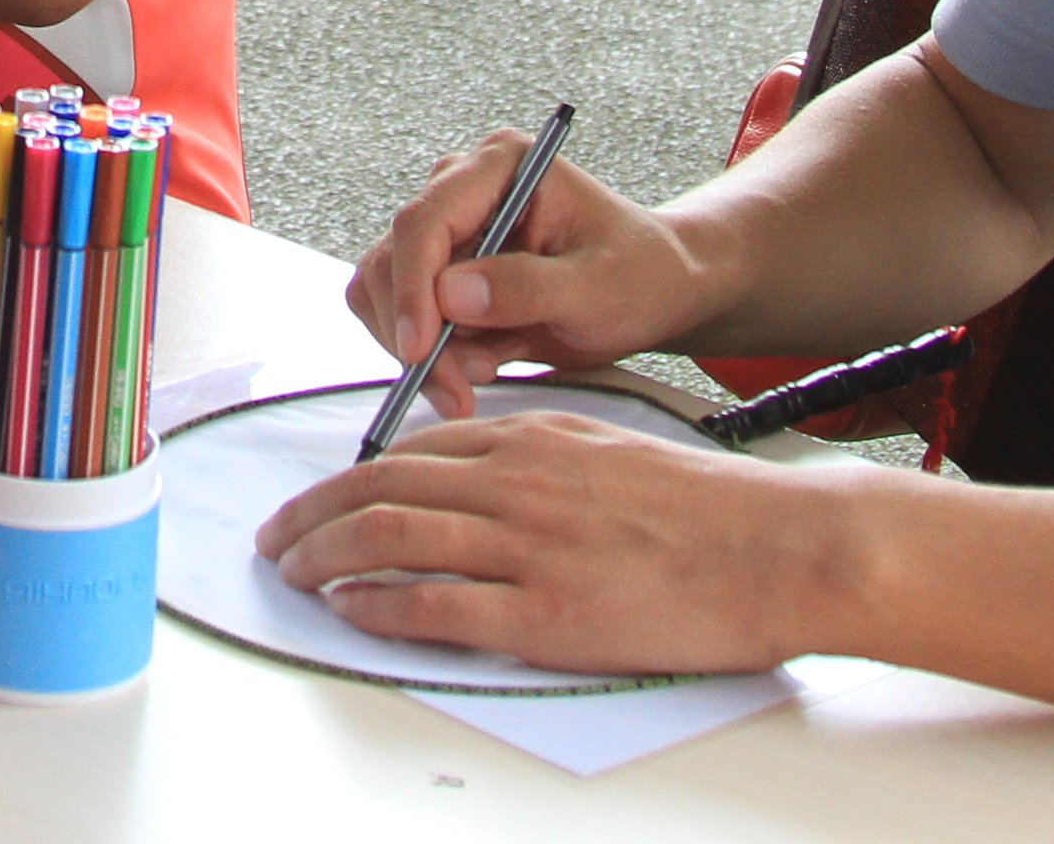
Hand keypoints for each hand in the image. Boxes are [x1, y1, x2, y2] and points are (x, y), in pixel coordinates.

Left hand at [258, 409, 833, 679]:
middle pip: (378, 489)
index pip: (408, 453)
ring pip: (388, 538)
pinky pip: (432, 602)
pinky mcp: (545, 612)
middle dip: (312, 514)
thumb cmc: (703, 511)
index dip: (345, 479)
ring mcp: (527, 547)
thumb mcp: (605, 452)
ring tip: (294, 575)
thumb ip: (536, 460)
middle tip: (278, 539)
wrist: (775, 548)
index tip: (317, 502)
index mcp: (531, 441)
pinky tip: (349, 611)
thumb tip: (475, 478)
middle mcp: (516, 484)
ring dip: (324, 557)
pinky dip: (376, 605)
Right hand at [342, 132, 705, 425]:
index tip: (420, 350)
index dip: (412, 287)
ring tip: (480, 379)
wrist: (655, 291)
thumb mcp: (598, 286)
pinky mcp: (442, 270)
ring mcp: (449, 229)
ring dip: (423, 349)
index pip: (426, 220)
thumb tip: (450, 295)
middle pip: (394, 258)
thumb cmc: (640, 274)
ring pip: (387, 291)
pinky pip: (405, 315)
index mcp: (501, 166)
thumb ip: (528, 288)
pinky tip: (482, 365)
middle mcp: (463, 187)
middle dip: (416, 332)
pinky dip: (432, 354)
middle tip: (455, 392)